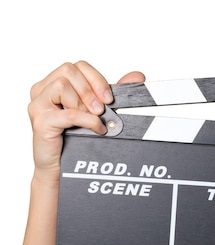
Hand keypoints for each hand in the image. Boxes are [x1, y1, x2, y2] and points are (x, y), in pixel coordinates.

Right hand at [27, 61, 143, 182]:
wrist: (62, 168)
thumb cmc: (76, 139)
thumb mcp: (97, 112)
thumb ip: (112, 93)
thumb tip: (137, 76)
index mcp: (54, 84)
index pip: (77, 66)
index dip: (96, 79)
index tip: (109, 97)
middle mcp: (43, 90)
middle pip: (69, 71)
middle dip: (91, 89)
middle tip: (102, 109)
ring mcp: (38, 104)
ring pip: (62, 86)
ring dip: (85, 102)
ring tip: (93, 118)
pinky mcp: (41, 121)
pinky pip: (68, 112)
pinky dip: (87, 120)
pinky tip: (97, 129)